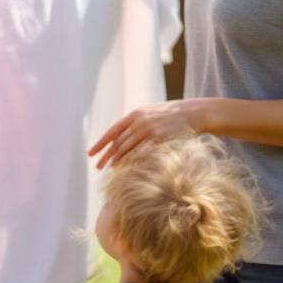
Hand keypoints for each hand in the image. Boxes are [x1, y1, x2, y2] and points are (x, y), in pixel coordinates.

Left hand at [87, 99, 206, 168]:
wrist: (191, 113)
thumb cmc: (169, 115)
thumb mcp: (149, 113)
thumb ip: (134, 123)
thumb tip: (120, 137)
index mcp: (134, 115)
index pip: (112, 131)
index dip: (101, 143)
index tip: (91, 153)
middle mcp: (139, 122)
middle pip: (118, 143)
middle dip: (107, 156)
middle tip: (98, 167)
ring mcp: (149, 131)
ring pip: (129, 150)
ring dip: (118, 161)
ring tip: (110, 170)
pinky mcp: (159, 139)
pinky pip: (143, 154)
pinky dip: (134, 162)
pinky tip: (128, 169)